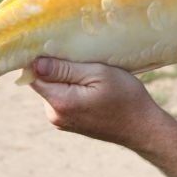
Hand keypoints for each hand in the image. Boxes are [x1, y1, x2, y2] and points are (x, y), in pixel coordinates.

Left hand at [29, 57, 159, 147]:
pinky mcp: (69, 124)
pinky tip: (92, 89)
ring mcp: (61, 122)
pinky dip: (72, 91)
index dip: (42, 59)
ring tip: (91, 77)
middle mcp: (55, 115)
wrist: (142, 127)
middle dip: (57, 70)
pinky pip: (62, 100)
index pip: (34, 75)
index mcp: (60, 102)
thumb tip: (36, 63)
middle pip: (43, 83)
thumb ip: (65, 69)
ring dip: (66, 80)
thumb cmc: (126, 97)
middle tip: (83, 62)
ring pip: (53, 91)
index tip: (59, 49)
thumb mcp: (99, 74)